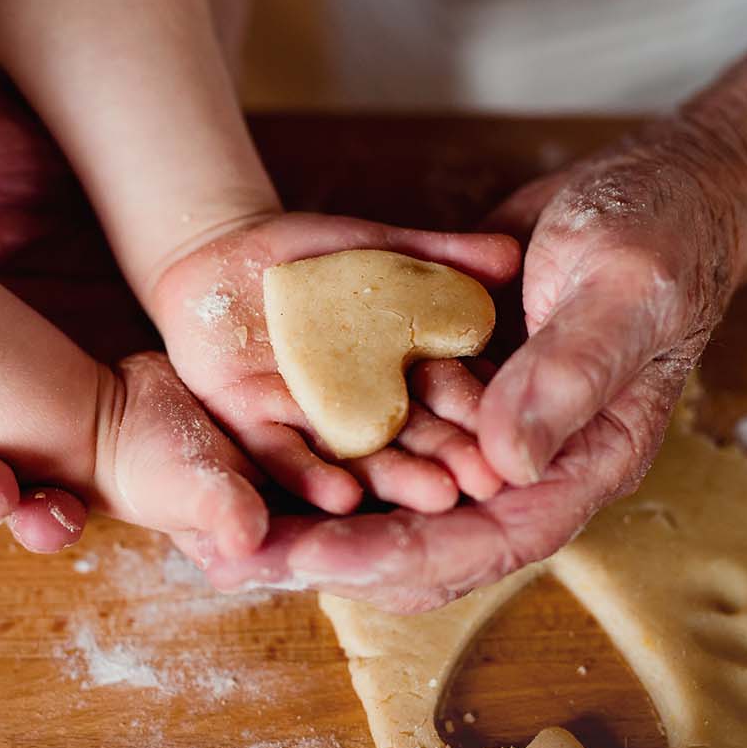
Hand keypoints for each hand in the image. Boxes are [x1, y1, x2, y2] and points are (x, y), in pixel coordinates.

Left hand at [148, 212, 520, 514]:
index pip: (460, 411)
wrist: (230, 248)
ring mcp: (314, 426)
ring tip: (433, 498)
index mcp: (409, 380)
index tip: (515, 455)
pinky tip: (342, 498)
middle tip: (479, 488)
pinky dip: (313, 475)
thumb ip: (445, 257)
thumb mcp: (390, 249)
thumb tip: (508, 256)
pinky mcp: (254, 425)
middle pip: (415, 448)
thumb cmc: (320, 251)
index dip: (488, 431)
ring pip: (360, 460)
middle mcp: (368, 416)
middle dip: (447, 467)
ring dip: (394, 482)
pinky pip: (284, 456)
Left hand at [196, 141, 741, 611]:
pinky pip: (385, 445)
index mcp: (585, 459)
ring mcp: (486, 433)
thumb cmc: (657, 234)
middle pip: (428, 542)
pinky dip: (327, 462)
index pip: (493, 535)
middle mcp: (529, 465)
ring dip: (317, 526)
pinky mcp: (451, 397)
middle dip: (335, 558)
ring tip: (226, 542)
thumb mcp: (623, 288)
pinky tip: (261, 471)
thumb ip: (569, 371)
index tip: (319, 560)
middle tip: (242, 562)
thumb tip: (504, 463)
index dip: (403, 554)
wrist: (649, 189)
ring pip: (396, 505)